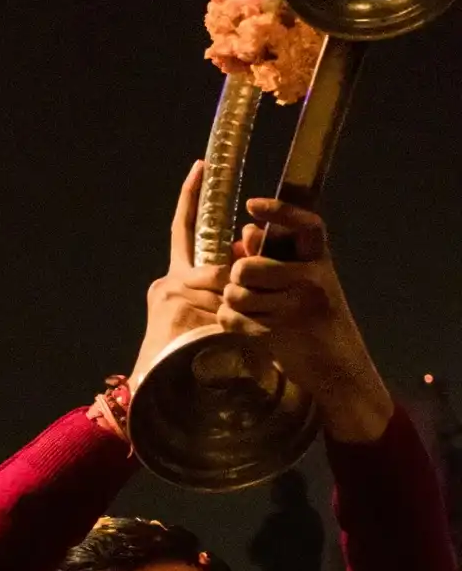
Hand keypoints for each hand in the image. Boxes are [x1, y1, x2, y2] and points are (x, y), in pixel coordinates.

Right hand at [129, 162, 227, 384]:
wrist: (166, 391)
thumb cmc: (197, 360)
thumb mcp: (220, 313)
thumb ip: (232, 278)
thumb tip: (248, 242)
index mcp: (176, 280)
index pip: (184, 228)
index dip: (191, 196)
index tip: (202, 165)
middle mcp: (168, 281)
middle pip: (217, 263)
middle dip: (235, 282)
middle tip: (238, 306)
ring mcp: (167, 290)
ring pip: (220, 281)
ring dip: (234, 307)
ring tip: (228, 336)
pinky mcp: (170, 300)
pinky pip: (213, 296)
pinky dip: (225, 316)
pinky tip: (217, 336)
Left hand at [220, 199, 392, 443]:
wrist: (337, 366)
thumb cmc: (316, 318)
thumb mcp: (305, 281)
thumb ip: (275, 256)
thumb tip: (246, 231)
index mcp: (319, 260)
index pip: (305, 224)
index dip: (279, 211)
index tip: (251, 204)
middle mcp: (312, 278)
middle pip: (247, 268)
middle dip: (237, 279)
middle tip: (243, 287)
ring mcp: (297, 306)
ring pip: (237, 295)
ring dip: (233, 304)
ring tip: (246, 309)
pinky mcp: (281, 333)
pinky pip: (235, 320)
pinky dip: (233, 324)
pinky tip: (246, 327)